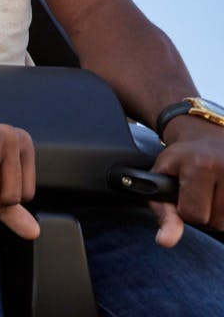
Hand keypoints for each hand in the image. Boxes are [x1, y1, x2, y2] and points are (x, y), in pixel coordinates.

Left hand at [148, 118, 223, 245]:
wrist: (205, 136)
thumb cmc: (180, 160)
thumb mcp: (161, 179)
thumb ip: (163, 213)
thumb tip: (166, 242)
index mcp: (200, 166)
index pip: (194, 215)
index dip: (185, 210)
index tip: (183, 194)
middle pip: (216, 221)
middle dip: (205, 213)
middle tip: (201, 192)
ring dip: (220, 214)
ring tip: (213, 193)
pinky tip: (222, 194)